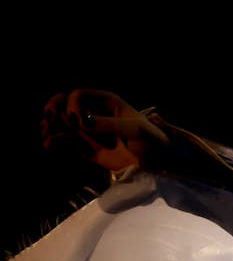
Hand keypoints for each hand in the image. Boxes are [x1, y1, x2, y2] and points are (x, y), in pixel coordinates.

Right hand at [41, 89, 167, 171]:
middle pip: (64, 104)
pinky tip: (49, 145)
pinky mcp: (88, 149)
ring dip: (51, 127)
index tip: (75, 121)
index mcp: (106, 103)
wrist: (158, 165)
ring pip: (63, 124)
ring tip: (47, 135)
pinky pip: (67, 143)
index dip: (72, 105)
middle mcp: (95, 114)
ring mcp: (90, 131)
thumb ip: (110, 125)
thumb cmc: (152, 142)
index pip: (78, 95)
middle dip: (54, 110)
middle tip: (47, 121)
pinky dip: (56, 143)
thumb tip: (83, 122)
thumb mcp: (135, 131)